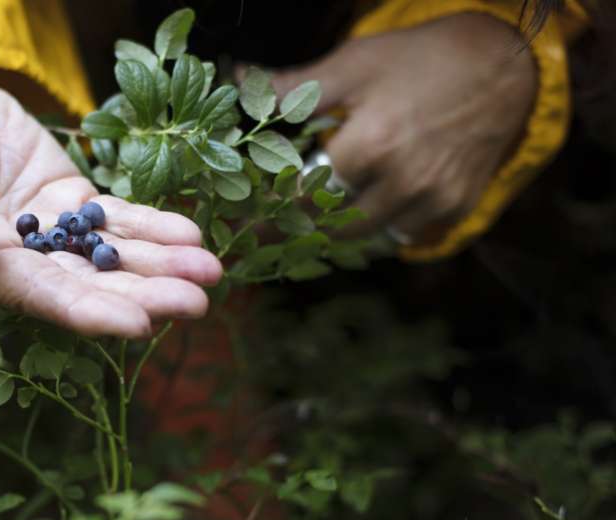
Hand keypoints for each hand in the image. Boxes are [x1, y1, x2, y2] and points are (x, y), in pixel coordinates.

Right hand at [0, 71, 221, 337]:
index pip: (38, 296)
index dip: (88, 312)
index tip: (138, 324)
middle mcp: (20, 260)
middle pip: (88, 286)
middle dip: (143, 296)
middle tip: (197, 303)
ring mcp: (51, 233)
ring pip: (110, 256)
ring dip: (161, 266)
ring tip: (211, 271)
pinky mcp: (71, 202)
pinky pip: (117, 220)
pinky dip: (153, 228)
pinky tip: (191, 235)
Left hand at [245, 13, 536, 244]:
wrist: (504, 65)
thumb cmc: (422, 59)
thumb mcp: (355, 64)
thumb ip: (295, 87)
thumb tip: (239, 83)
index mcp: (371, 147)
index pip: (305, 196)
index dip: (274, 206)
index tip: (247, 222)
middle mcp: (403, 184)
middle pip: (332, 226)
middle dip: (300, 226)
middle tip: (270, 230)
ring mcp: (432, 201)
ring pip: (367, 235)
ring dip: (339, 228)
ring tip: (313, 218)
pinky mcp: (455, 208)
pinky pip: (405, 235)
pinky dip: (382, 225)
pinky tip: (367, 207)